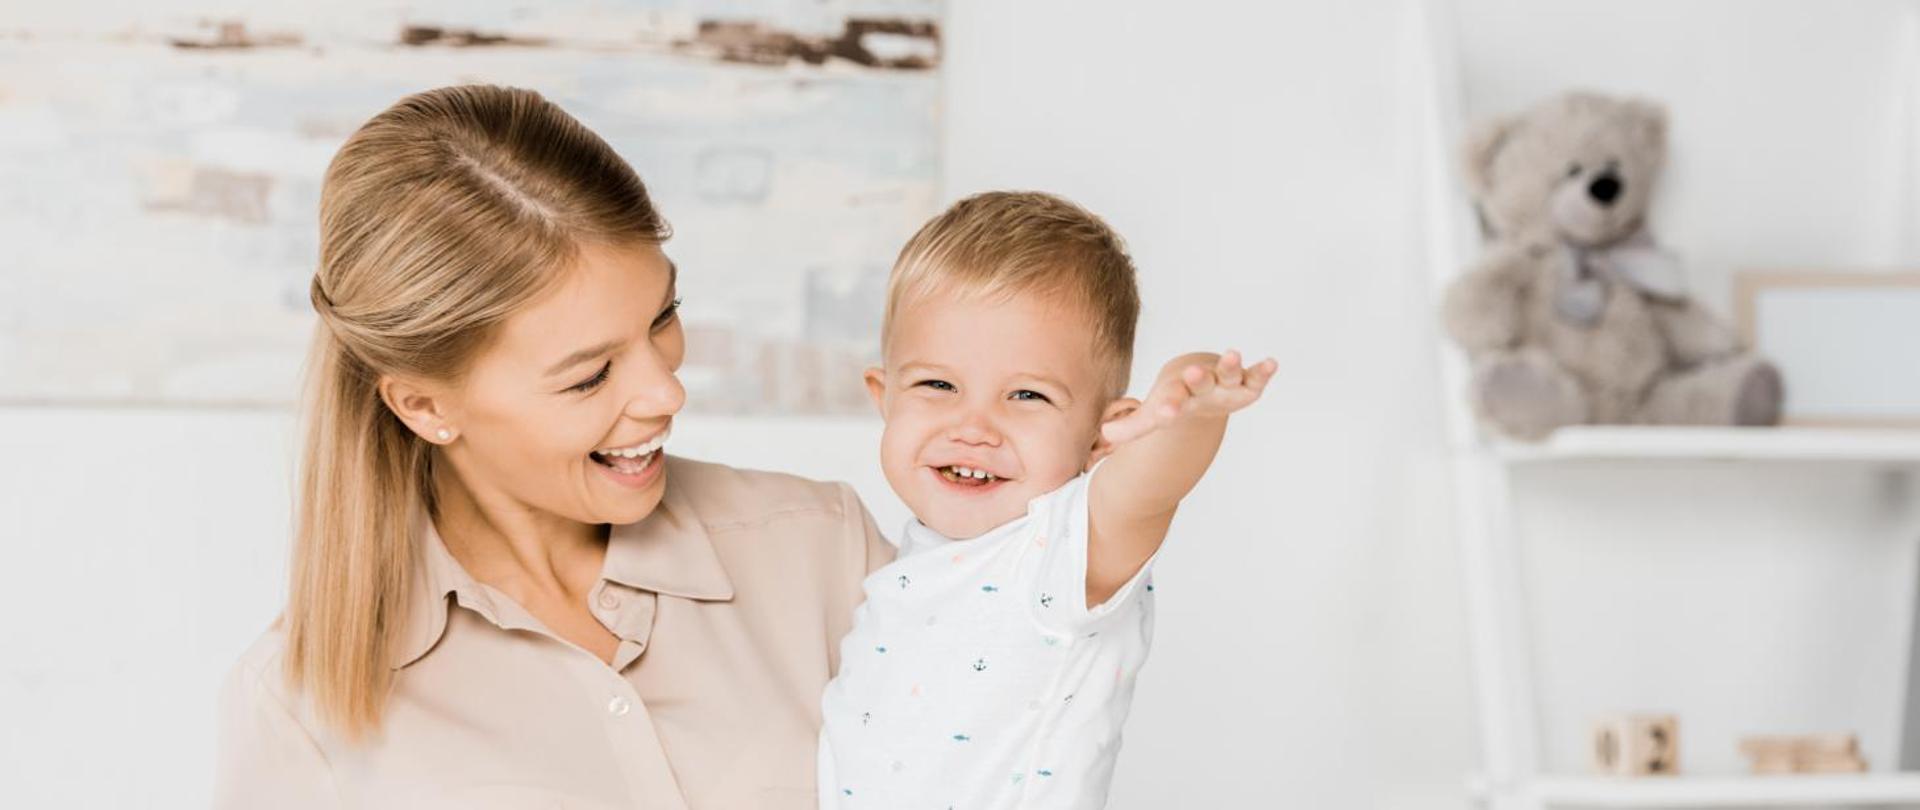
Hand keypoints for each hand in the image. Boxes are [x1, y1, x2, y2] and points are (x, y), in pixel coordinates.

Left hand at [1101, 350, 1275, 444]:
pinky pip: (1254, 377)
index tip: (1163, 413)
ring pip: (1227, 373)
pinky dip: (1263, 371)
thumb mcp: (1155, 415)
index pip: (1171, 400)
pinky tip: (1273, 362)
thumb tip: (1103, 436)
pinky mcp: (1244, 383)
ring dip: (1230, 365)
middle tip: (1193, 372)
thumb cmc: (1176, 398)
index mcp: (1179, 394)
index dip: (1167, 406)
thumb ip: (1132, 427)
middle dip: (1198, 378)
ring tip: (1233, 354)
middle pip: (1200, 381)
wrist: (1194, 377)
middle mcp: (1202, 385)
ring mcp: (1223, 383)